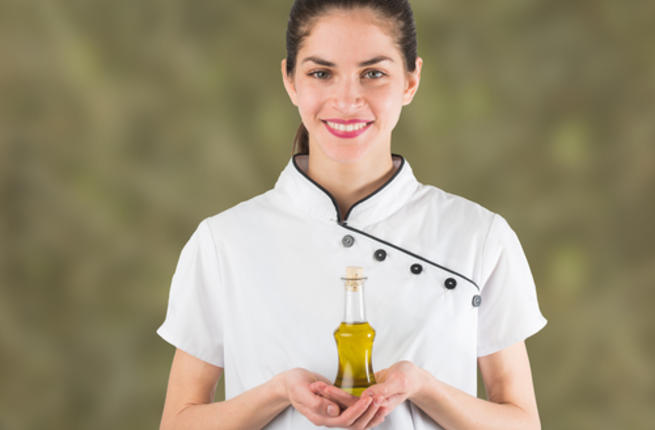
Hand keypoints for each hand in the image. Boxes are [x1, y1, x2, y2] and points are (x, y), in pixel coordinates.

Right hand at [283, 368, 383, 428]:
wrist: (290, 383)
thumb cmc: (294, 385)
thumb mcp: (302, 391)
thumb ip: (317, 402)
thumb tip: (333, 410)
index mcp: (320, 417)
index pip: (344, 419)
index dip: (358, 411)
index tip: (368, 399)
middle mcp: (329, 418)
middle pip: (354, 423)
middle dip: (369, 413)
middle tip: (380, 400)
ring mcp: (333, 414)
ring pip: (357, 421)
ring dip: (371, 414)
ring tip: (383, 404)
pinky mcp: (337, 407)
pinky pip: (355, 414)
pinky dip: (366, 412)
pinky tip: (375, 405)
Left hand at [310, 360, 424, 426]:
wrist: (414, 377)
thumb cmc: (409, 378)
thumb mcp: (399, 381)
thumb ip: (383, 389)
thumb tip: (367, 396)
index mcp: (378, 406)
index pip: (352, 405)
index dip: (336, 397)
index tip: (323, 388)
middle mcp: (371, 408)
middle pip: (345, 405)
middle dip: (329, 396)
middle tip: (314, 386)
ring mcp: (368, 403)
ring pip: (344, 402)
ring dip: (331, 396)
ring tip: (316, 386)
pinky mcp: (365, 396)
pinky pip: (349, 397)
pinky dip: (337, 393)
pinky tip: (327, 388)